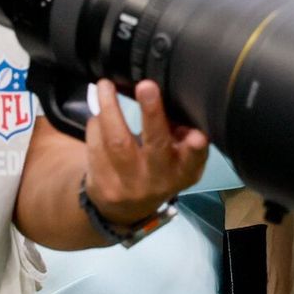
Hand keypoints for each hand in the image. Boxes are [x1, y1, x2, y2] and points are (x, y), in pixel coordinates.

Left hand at [84, 79, 207, 225]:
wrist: (124, 208)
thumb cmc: (158, 171)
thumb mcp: (178, 161)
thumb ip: (182, 137)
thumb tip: (175, 105)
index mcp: (181, 172)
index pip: (192, 161)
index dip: (196, 149)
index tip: (197, 135)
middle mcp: (156, 180)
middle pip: (154, 146)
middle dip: (152, 114)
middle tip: (146, 85)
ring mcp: (127, 184)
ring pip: (117, 141)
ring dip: (110, 108)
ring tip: (105, 85)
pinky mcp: (102, 183)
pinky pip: (96, 144)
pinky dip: (96, 123)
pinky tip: (99, 113)